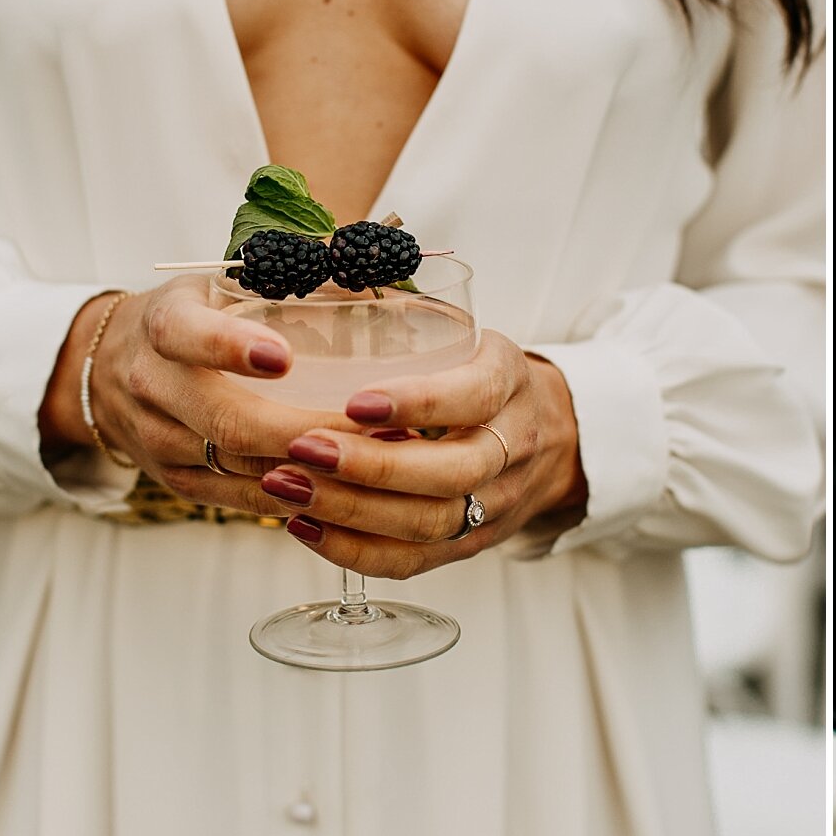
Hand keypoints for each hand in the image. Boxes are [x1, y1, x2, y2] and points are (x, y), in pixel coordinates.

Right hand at [39, 277, 362, 515]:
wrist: (108, 369)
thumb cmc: (191, 318)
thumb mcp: (216, 285)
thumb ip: (277, 280)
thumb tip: (359, 266)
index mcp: (164, 324)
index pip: (186, 334)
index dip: (230, 346)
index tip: (281, 357)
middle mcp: (152, 385)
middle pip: (227, 419)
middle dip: (304, 428)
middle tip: (371, 426)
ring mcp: (159, 440)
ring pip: (239, 466)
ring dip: (311, 468)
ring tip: (377, 458)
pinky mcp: (177, 482)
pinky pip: (242, 497)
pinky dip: (295, 494)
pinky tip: (345, 485)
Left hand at [260, 335, 588, 578]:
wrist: (552, 436)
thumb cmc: (484, 377)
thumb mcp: (469, 338)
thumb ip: (411, 321)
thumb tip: (314, 273)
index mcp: (511, 382)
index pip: (473, 397)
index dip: (417, 403)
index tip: (353, 401)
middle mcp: (513, 448)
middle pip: (450, 473)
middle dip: (369, 467)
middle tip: (300, 448)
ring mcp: (496, 503)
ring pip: (428, 522)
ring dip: (349, 510)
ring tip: (284, 486)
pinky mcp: (471, 544)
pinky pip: (413, 561)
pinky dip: (352, 550)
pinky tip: (302, 525)